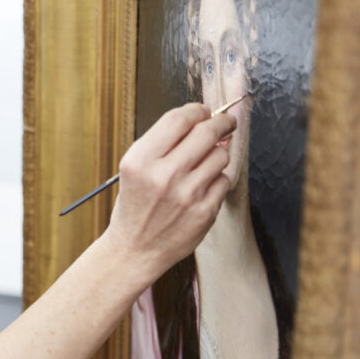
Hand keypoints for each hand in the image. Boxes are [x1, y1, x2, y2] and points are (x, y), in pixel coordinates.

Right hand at [103, 102, 234, 278]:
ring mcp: (187, 195)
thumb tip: (203, 119)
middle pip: (206, 132)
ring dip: (217, 155)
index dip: (196, 110)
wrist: (136, 249)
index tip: (204, 111)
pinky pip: (224, 181)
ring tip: (203, 164)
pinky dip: (217, 180)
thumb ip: (163, 143)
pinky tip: (202, 188)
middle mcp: (163, 176)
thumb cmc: (136, 204)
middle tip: (225, 122)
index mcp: (140, 161)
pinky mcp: (205, 211)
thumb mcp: (134, 169)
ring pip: (220, 156)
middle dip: (221, 122)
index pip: (179, 119)